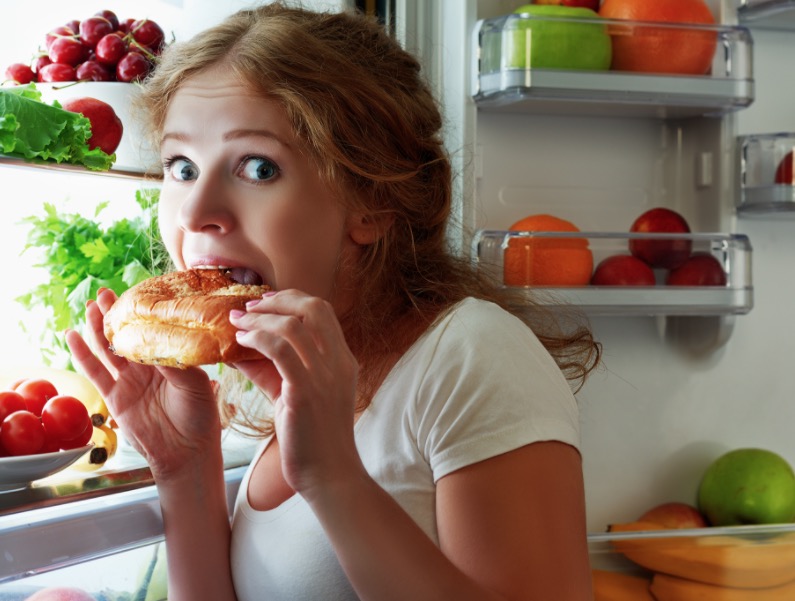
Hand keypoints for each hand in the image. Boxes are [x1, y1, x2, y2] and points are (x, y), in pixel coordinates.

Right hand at [66, 288, 220, 478]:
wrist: (187, 452)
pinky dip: (82, 353)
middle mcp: (149, 367)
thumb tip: (154, 340)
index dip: (141, 313)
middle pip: (128, 335)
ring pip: (109, 349)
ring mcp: (130, 381)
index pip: (152, 330)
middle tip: (104, 292)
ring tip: (90, 306)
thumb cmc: (200, 417)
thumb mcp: (194, 383)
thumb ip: (173, 361)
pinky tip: (72, 335)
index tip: (133, 293)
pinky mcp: (115, 397)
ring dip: (98, 328)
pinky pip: (95, 372)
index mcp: (171, 359)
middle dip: (116, 314)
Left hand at [230, 290, 364, 498]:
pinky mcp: (305, 392)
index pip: (323, 311)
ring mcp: (324, 376)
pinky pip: (280, 350)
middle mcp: (338, 362)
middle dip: (278, 300)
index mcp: (343, 360)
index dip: (293, 299)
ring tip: (237, 323)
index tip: (265, 302)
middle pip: (313, 307)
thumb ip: (273, 370)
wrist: (329, 474)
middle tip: (249, 306)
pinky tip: (240, 343)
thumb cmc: (312, 438)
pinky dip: (257, 339)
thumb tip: (241, 350)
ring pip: (293, 325)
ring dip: (260, 318)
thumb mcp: (296, 395)